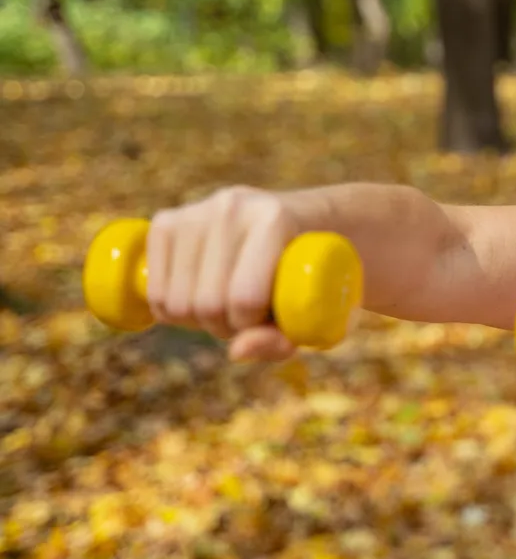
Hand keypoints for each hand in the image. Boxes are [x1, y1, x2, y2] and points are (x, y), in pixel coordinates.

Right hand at [145, 186, 309, 361]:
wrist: (312, 222)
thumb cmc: (319, 275)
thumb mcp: (318, 312)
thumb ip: (284, 338)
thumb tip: (237, 352)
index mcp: (275, 219)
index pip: (244, 297)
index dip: (253, 325)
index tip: (270, 318)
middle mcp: (232, 206)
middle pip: (206, 303)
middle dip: (226, 326)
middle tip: (249, 315)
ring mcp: (196, 210)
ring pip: (174, 301)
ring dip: (199, 320)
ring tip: (228, 305)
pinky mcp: (167, 220)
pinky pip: (153, 290)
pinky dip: (172, 309)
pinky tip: (200, 296)